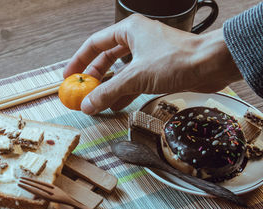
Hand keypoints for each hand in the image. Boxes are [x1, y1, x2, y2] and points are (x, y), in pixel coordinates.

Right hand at [63, 14, 241, 114]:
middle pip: (106, 58)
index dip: (79, 60)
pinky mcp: (158, 69)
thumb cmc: (177, 60)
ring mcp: (148, 55)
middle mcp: (137, 40)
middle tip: (81, 91)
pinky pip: (133, 81)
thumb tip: (87, 105)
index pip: (95, 44)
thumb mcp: (135, 77)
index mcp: (128, 31)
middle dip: (94, 76)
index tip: (69, 75)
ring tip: (95, 102)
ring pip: (120, 71)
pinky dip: (123, 93)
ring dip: (108, 87)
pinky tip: (115, 106)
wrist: (212, 64)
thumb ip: (108, 92)